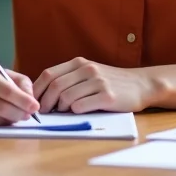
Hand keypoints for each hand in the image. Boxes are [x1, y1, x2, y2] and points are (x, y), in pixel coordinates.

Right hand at [0, 64, 39, 124]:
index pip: (6, 90)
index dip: (23, 100)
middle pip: (0, 107)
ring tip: (15, 115)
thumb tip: (32, 100)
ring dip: (9, 120)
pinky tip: (1, 118)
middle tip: (28, 115)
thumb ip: (22, 83)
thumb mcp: (4, 74)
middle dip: (18, 113)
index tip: (35, 107)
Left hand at [32, 57, 155, 113]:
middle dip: (46, 102)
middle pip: (55, 86)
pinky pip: (81, 106)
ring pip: (66, 97)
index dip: (37, 89)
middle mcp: (87, 69)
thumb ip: (69, 78)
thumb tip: (42, 94)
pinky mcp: (107, 96)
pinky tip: (78, 112)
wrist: (140, 84)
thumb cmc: (111, 82)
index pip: (49, 74)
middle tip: (44, 113)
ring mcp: (98, 82)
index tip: (34, 101)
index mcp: (79, 63)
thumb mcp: (89, 73)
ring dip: (60, 108)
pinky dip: (75, 111)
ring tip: (63, 112)